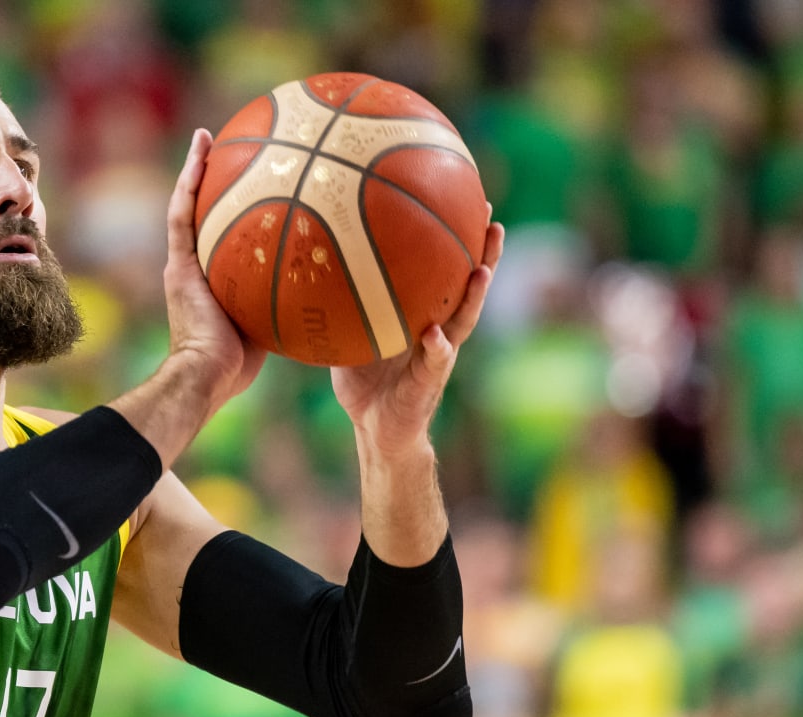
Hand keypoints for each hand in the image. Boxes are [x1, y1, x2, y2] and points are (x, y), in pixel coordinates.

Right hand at [164, 129, 267, 412]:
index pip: (226, 235)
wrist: (207, 376)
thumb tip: (340, 286)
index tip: (256, 179)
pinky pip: (182, 215)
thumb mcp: (276, 325)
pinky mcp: (177, 265)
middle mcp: (195, 267)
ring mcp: (183, 264)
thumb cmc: (241, 365)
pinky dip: (189, 182)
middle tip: (233, 147)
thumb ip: (294, 300)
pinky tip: (202, 152)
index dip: (238, 208)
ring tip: (207, 136)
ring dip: (196, 169)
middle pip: (206, 214)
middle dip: (216, 180)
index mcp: (213, 279)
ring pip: (188, 205)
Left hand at [332, 218, 504, 456]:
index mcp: (426, 317)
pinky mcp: (427, 385)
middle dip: (485, 256)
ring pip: (463, 322)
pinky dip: (436, 349)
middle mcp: (440, 331)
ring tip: (482, 271)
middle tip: (492, 222)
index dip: (461, 240)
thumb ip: (341, 305)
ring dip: (475, 297)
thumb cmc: (363, 380)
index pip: (448, 272)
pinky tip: (436, 335)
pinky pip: (434, 364)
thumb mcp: (349, 335)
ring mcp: (438, 358)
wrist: (374, 429)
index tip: (469, 202)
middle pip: (469, 288)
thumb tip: (309, 265)